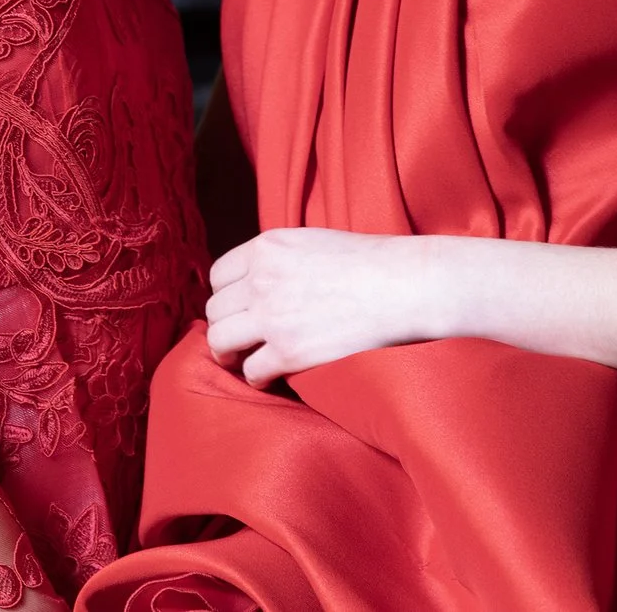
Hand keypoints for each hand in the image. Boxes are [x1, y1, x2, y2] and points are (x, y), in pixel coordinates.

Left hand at [204, 228, 448, 387]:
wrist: (401, 284)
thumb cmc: (368, 261)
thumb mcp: (312, 240)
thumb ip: (279, 257)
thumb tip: (259, 278)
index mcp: (266, 247)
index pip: (218, 275)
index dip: (226, 295)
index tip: (238, 309)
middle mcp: (261, 280)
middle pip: (215, 310)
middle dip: (226, 325)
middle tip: (239, 337)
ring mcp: (272, 317)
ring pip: (220, 341)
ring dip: (229, 353)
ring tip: (242, 358)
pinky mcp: (289, 352)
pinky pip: (251, 370)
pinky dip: (257, 376)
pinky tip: (270, 374)